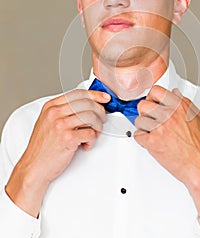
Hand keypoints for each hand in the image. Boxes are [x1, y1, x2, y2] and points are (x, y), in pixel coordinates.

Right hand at [5, 89, 109, 216]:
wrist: (34, 167)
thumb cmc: (43, 147)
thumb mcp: (48, 122)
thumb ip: (64, 111)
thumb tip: (88, 105)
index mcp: (51, 106)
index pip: (78, 93)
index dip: (95, 94)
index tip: (105, 98)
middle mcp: (55, 113)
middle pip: (87, 103)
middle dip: (100, 111)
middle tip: (102, 119)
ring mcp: (60, 125)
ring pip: (91, 117)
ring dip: (98, 127)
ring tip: (94, 134)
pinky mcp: (67, 138)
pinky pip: (90, 133)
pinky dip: (92, 140)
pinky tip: (86, 144)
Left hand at [134, 86, 199, 215]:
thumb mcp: (199, 118)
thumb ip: (186, 103)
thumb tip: (175, 93)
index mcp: (179, 107)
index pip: (156, 90)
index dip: (152, 97)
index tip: (153, 102)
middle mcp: (168, 115)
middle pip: (143, 104)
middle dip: (145, 112)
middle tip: (150, 119)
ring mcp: (160, 128)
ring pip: (138, 120)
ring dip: (143, 127)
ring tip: (152, 132)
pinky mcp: (152, 141)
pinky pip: (137, 135)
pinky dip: (142, 140)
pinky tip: (151, 141)